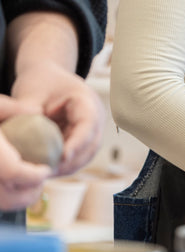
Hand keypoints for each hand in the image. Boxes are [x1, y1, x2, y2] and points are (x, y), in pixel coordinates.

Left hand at [10, 61, 104, 175]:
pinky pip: (76, 158)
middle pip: (90, 145)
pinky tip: (45, 170)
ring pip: (85, 156)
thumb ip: (28, 113)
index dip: (79, 142)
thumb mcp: (31, 93)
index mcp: (87, 101)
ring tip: (44, 174)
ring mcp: (90, 132)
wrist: (46, 78)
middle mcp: (94, 118)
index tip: (63, 156)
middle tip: (47, 171)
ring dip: (66, 167)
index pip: (88, 124)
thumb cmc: (40, 81)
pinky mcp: (81, 142)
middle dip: (70, 161)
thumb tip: (23, 136)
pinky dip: (63, 166)